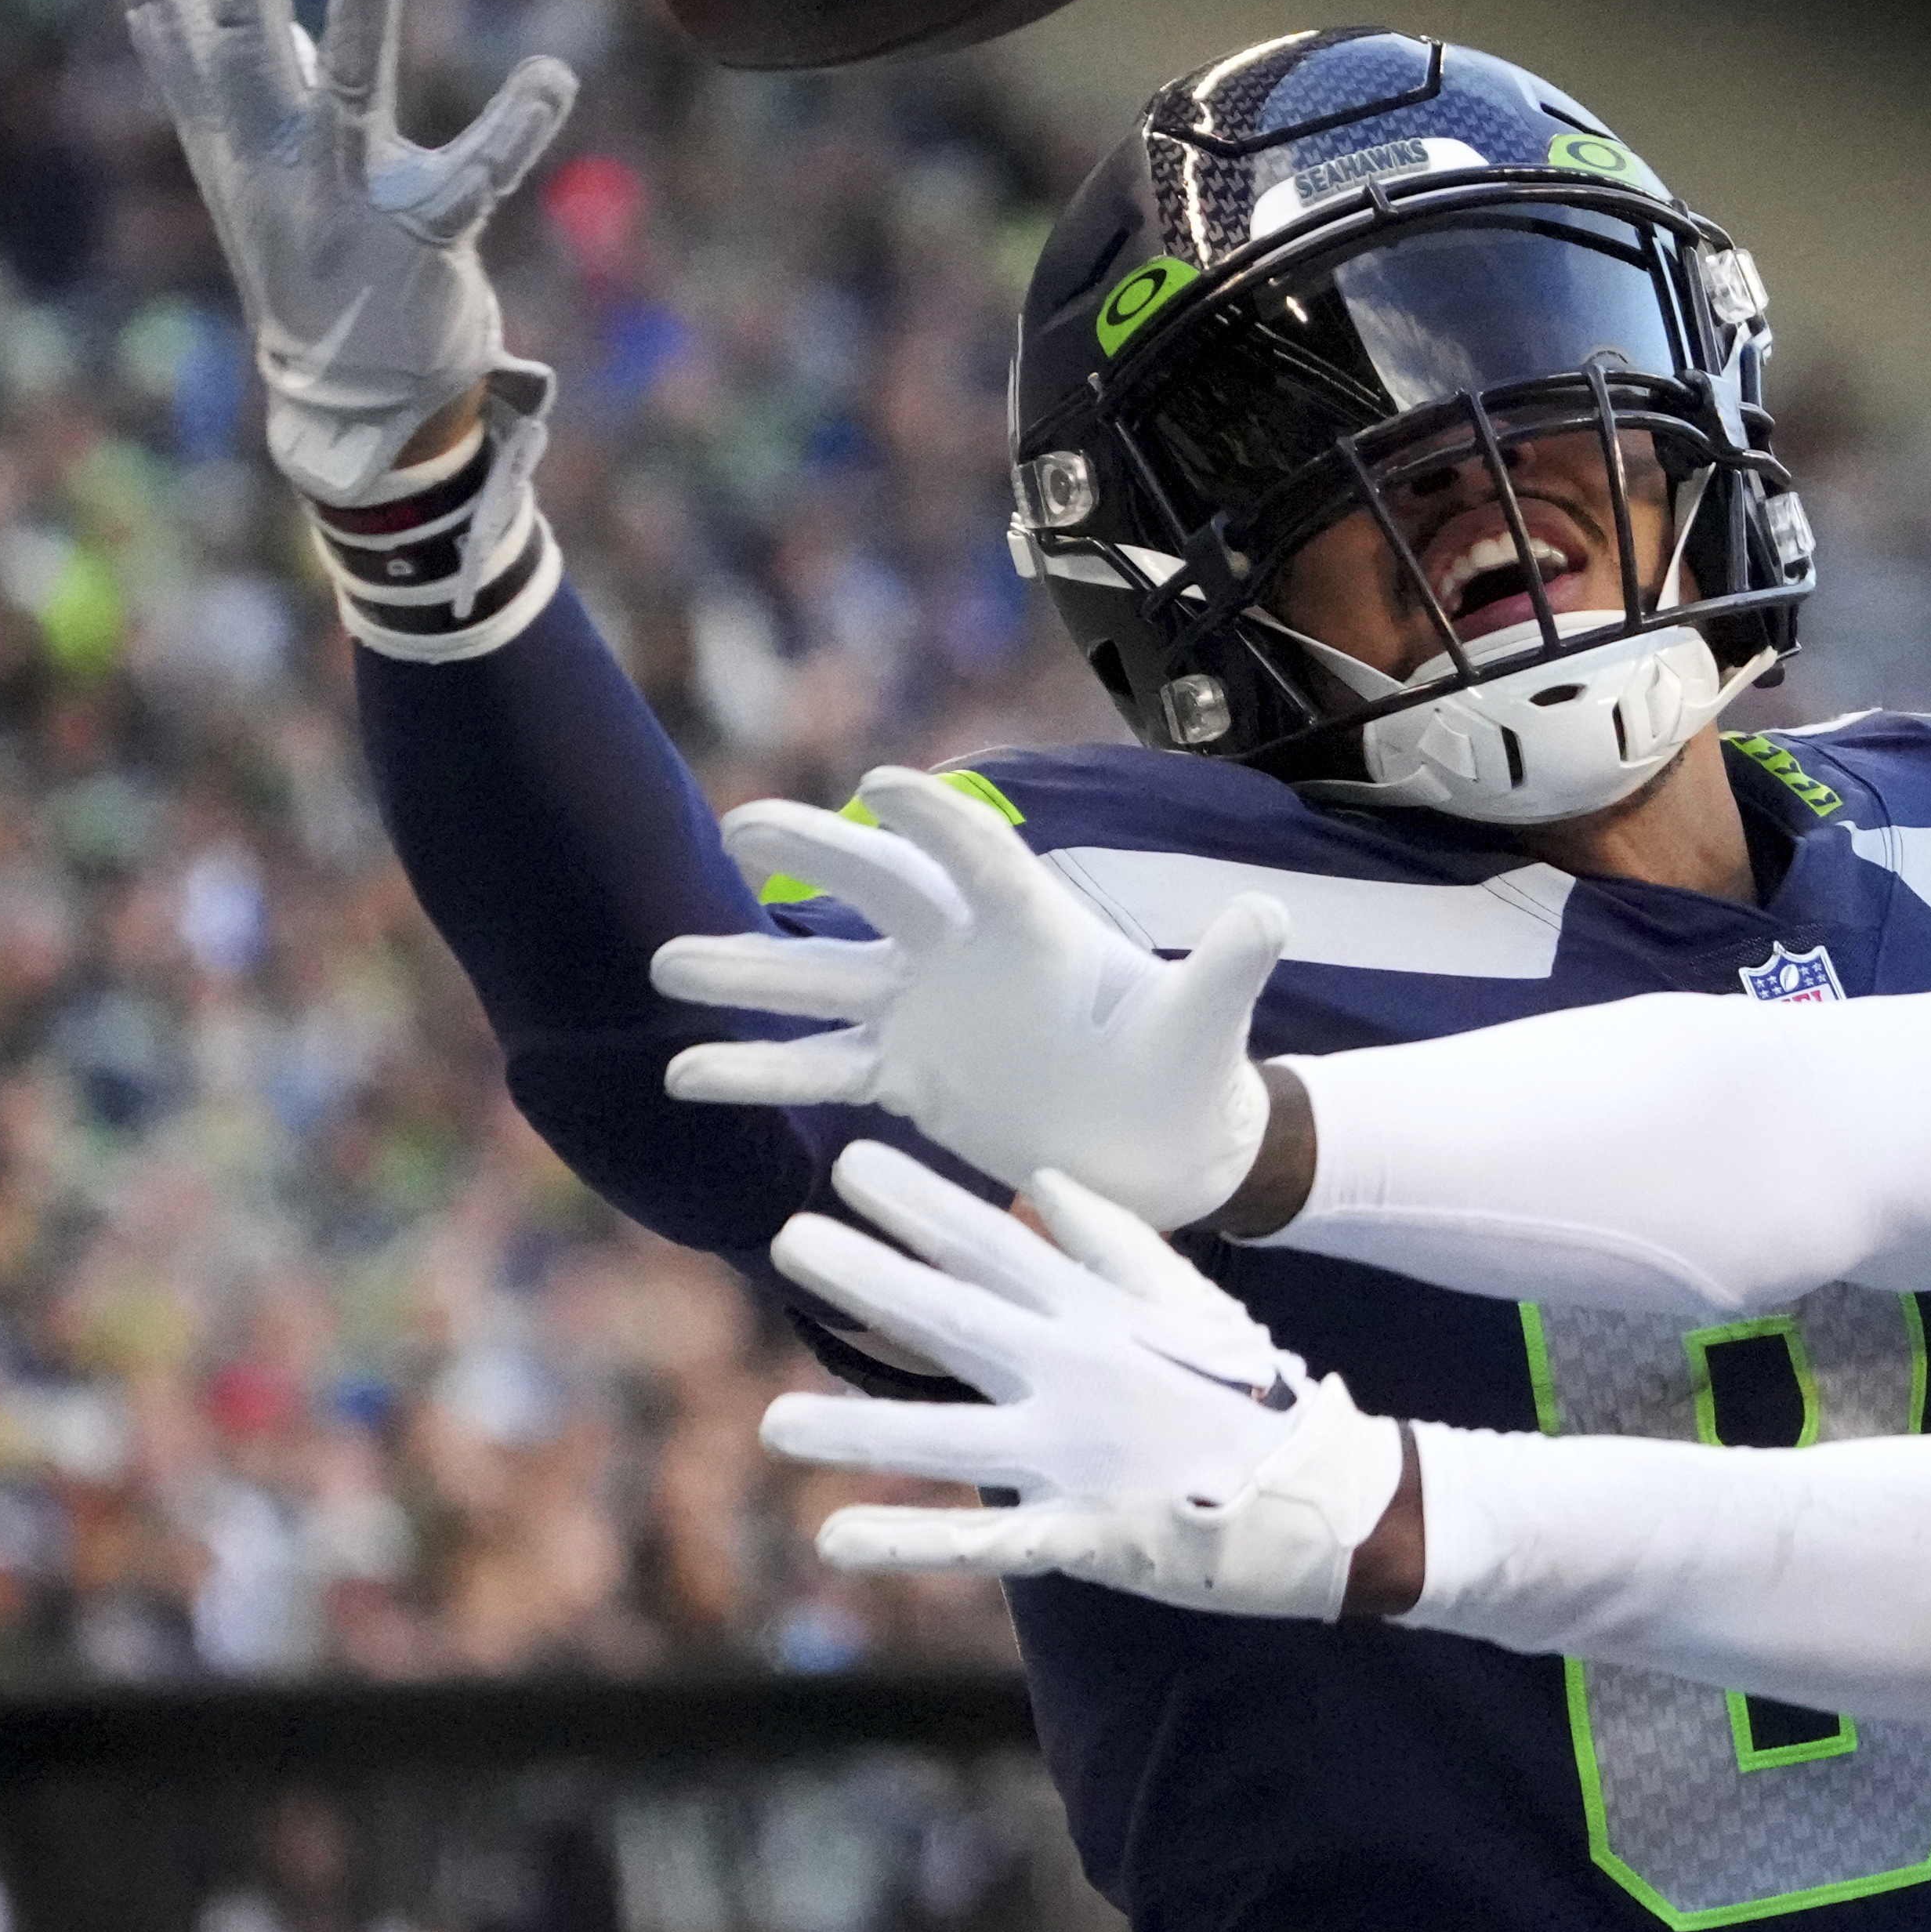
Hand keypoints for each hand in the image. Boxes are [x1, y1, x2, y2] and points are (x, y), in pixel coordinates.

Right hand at [101, 0, 574, 499]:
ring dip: (360, 34)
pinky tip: (553, 75)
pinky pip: (476, 177)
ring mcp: (348, 201)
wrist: (348, 389)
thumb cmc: (302, 242)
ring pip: (351, 107)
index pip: (166, 27)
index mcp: (228, 131)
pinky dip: (517, 127)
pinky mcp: (424, 238)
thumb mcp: (243, 149)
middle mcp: (277, 159)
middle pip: (246, 53)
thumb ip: (219, 65)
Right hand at [654, 770, 1290, 1231]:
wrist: (1162, 1148)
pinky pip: (819, 1068)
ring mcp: (926, 1012)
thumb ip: (1227, 968)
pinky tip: (682, 1073)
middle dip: (813, 853)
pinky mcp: (907, 1075)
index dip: (938, 821)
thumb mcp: (1207, 1023)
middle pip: (877, 890)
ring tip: (663, 967)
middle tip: (737, 823)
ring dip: (746, 972)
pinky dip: (755, 1073)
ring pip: (822, 981)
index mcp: (1036, 927)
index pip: (979, 859)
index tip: (885, 783)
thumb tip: (1267, 913)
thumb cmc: (1188, 1073)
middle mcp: (966, 954)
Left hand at [763, 1142, 1404, 1616]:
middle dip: (871, 1281)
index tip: (851, 1165)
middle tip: (789, 1243)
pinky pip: (987, 1539)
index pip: (996, 1248)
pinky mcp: (1086, 1531)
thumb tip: (1045, 1183)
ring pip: (949, 1438)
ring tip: (770, 1427)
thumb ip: (1113, 1241)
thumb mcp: (1189, 1301)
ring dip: (858, 1432)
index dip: (921, 1206)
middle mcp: (1076, 1374)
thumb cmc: (1252, 1395)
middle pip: (956, 1321)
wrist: (1326, 1499)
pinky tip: (836, 1542)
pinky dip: (912, 1542)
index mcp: (1097, 1316)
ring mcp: (1078, 1455)